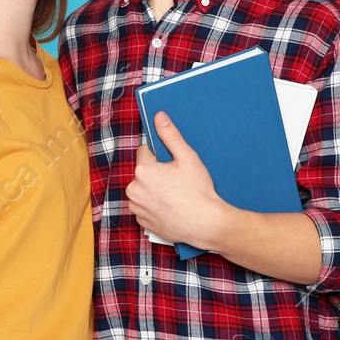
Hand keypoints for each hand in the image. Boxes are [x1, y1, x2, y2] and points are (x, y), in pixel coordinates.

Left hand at [127, 112, 224, 248]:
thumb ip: (170, 135)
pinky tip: (169, 207)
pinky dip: (153, 206)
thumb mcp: (188, 157)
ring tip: (173, 195)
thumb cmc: (198, 191)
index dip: (160, 156)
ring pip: (142, 190)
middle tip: (176, 181)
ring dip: (152, 190)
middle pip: (142, 172)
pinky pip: (144, 207)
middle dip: (155, 173)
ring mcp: (137, 207)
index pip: (144, 152)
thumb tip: (158, 116)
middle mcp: (134, 189)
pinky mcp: (142, 222)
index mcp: (143, 170)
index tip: (172, 165)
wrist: (206, 223)